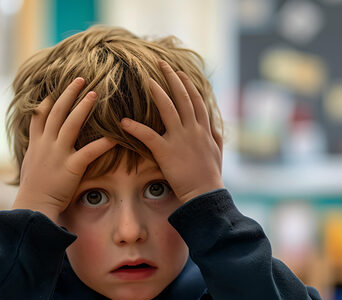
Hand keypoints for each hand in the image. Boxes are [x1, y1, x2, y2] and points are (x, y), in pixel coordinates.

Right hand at [12, 78, 114, 221]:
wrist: (32, 207)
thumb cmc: (32, 193)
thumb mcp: (29, 168)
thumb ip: (34, 156)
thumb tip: (36, 154)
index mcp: (37, 144)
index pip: (40, 116)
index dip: (48, 101)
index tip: (55, 90)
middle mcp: (46, 145)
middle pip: (57, 112)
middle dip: (69, 94)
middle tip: (81, 79)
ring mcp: (58, 154)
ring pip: (71, 123)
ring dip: (83, 106)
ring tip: (95, 93)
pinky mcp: (70, 167)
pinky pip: (89, 151)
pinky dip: (102, 143)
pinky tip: (114, 136)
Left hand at [120, 60, 223, 203]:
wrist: (205, 195)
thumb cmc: (211, 177)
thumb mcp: (217, 153)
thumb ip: (215, 137)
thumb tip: (216, 127)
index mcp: (204, 130)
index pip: (196, 101)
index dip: (187, 85)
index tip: (179, 73)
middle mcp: (193, 130)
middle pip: (183, 97)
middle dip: (172, 78)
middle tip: (161, 63)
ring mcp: (180, 139)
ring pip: (168, 108)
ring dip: (157, 91)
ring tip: (147, 79)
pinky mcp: (166, 151)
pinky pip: (148, 135)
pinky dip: (135, 127)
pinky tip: (124, 122)